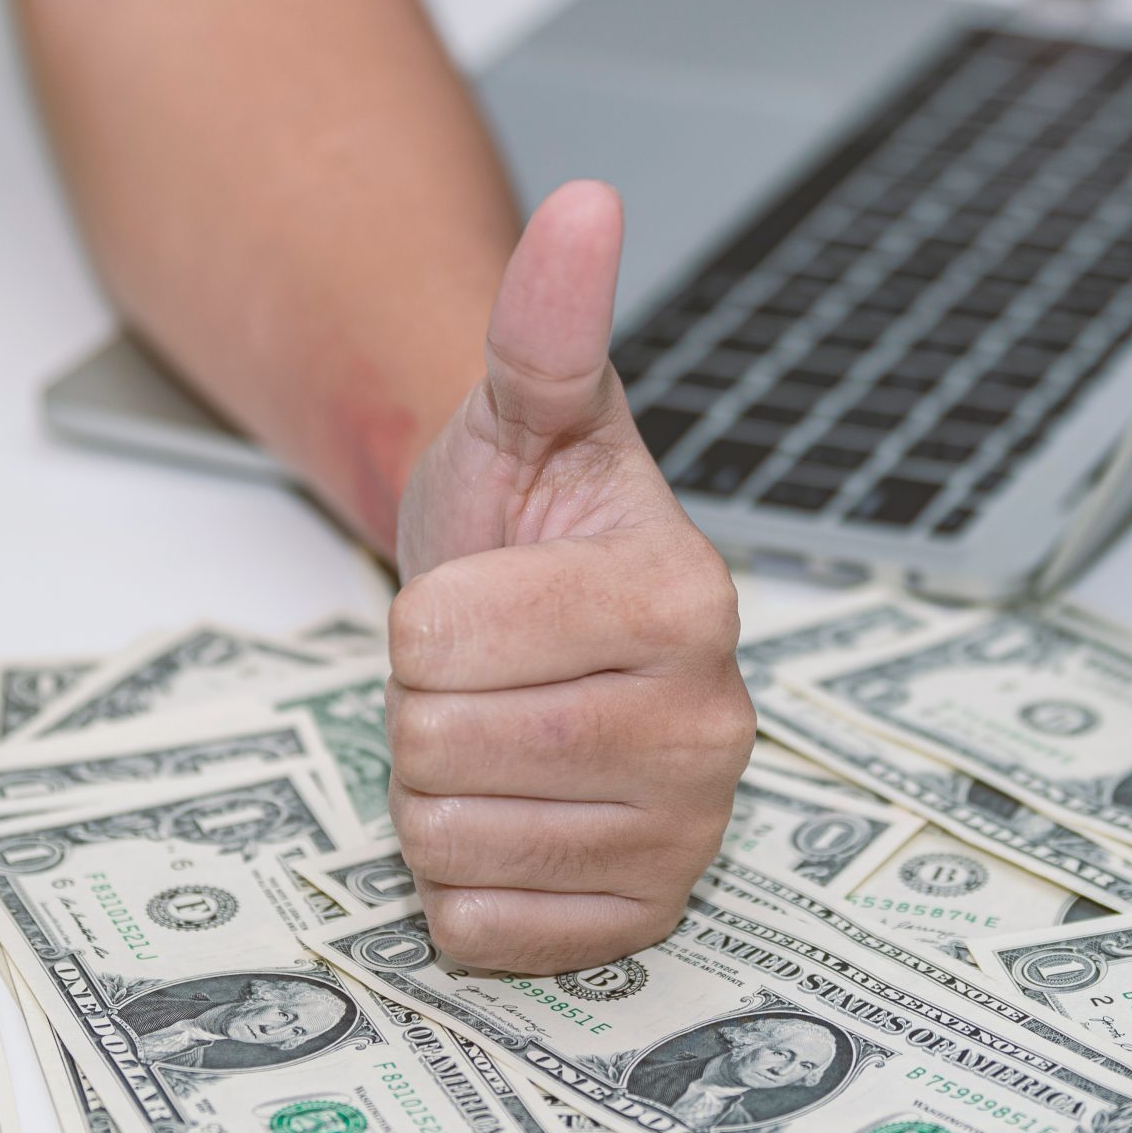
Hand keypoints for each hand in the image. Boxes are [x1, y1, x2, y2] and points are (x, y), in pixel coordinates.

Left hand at [387, 181, 752, 972]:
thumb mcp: (522, 417)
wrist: (543, 627)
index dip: (418, 620)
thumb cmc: (530, 526)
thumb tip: (584, 200)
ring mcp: (687, 831)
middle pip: (444, 746)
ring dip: (438, 794)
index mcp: (686, 603)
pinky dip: (465, 885)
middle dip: (423, 710)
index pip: (441, 642)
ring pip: (452, 844)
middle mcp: (713, 726)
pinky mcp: (645, 919)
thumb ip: (545, 324)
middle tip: (481, 678)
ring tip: (497, 740)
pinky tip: (515, 821)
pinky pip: (483, 932)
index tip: (474, 601)